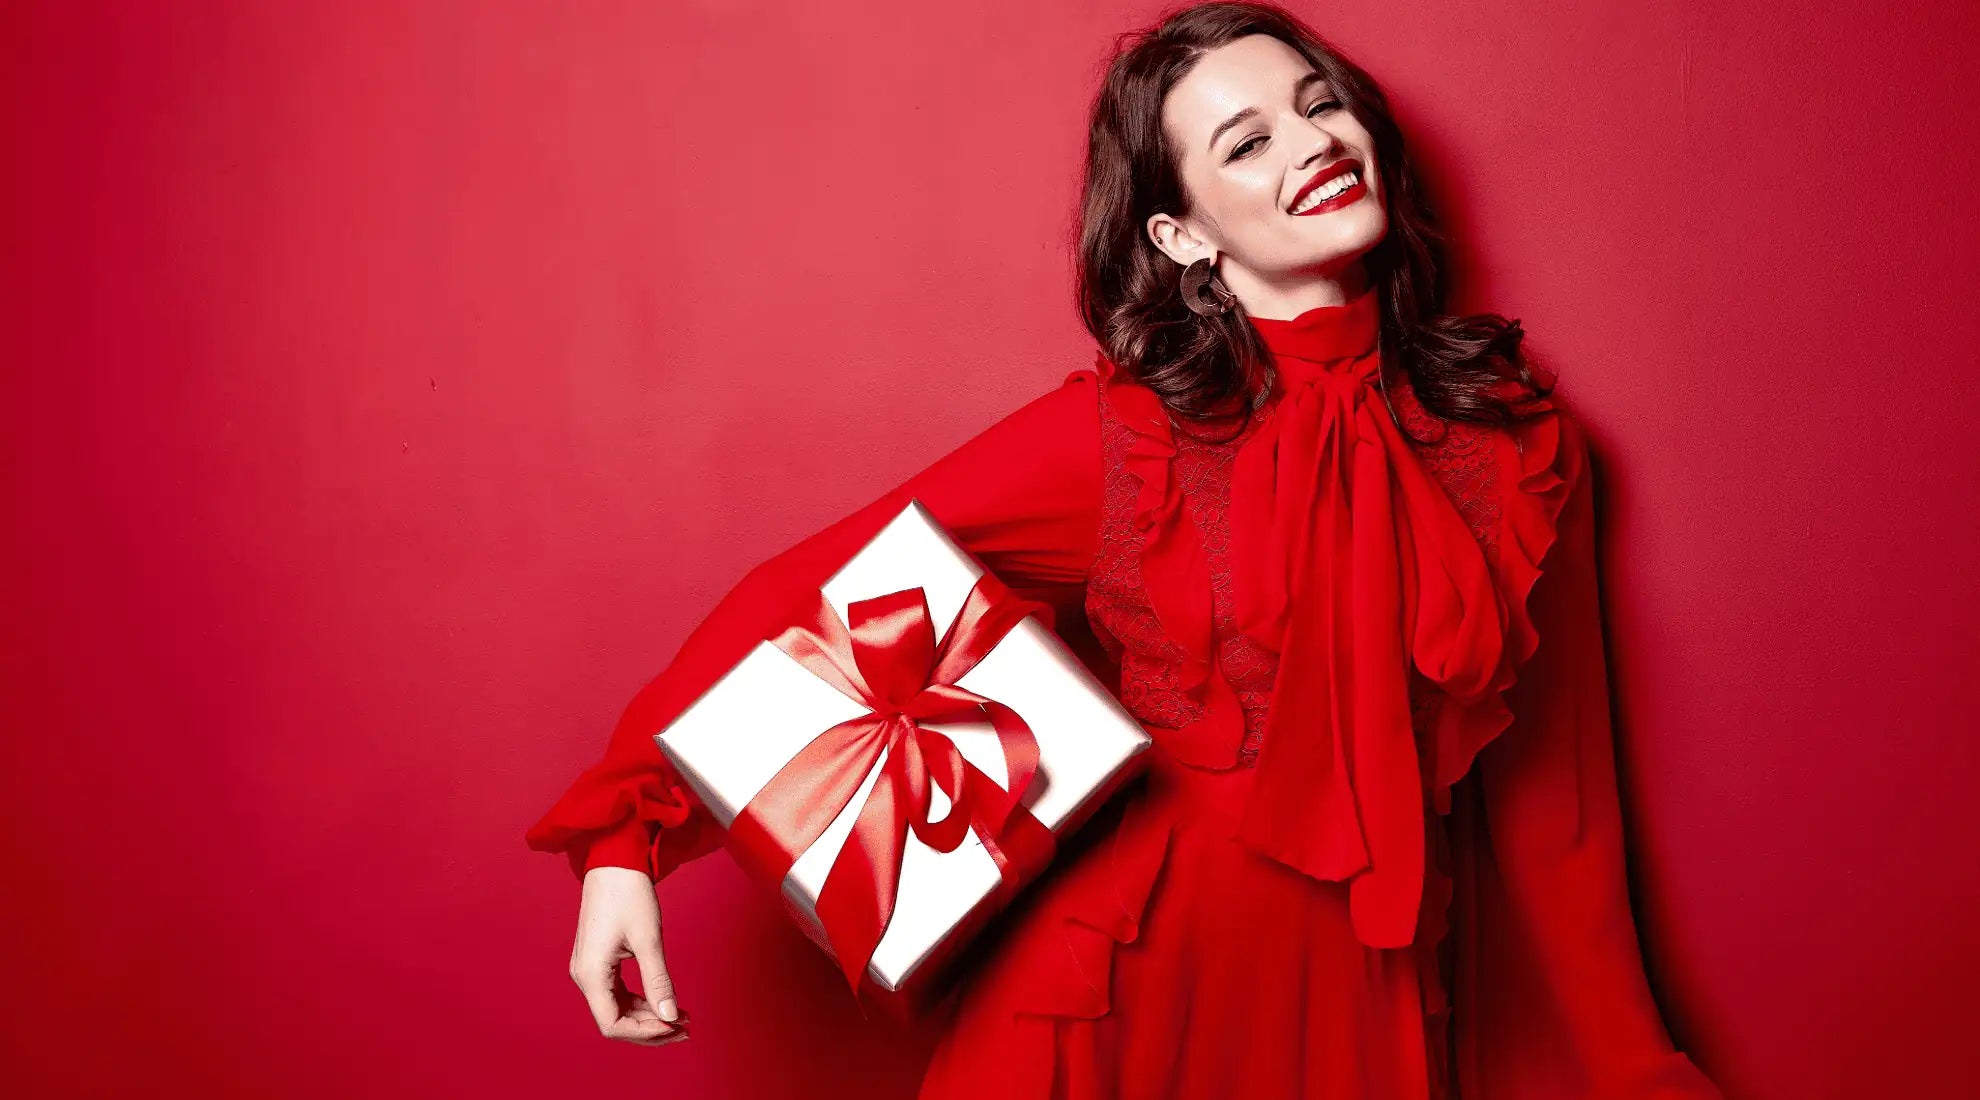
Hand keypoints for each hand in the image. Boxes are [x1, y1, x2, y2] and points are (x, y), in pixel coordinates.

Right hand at [570, 866, 691, 1045]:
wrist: (614, 861)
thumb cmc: (628, 893)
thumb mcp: (648, 940)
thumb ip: (657, 982)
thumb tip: (669, 1016)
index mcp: (591, 974)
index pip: (613, 1025)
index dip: (645, 1033)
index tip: (674, 1026)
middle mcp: (585, 976)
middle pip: (615, 1020)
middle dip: (651, 1028)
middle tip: (685, 1028)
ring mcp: (590, 969)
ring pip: (618, 1008)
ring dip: (648, 1016)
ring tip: (682, 1017)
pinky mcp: (599, 961)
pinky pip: (618, 992)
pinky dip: (641, 1001)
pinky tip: (664, 1001)